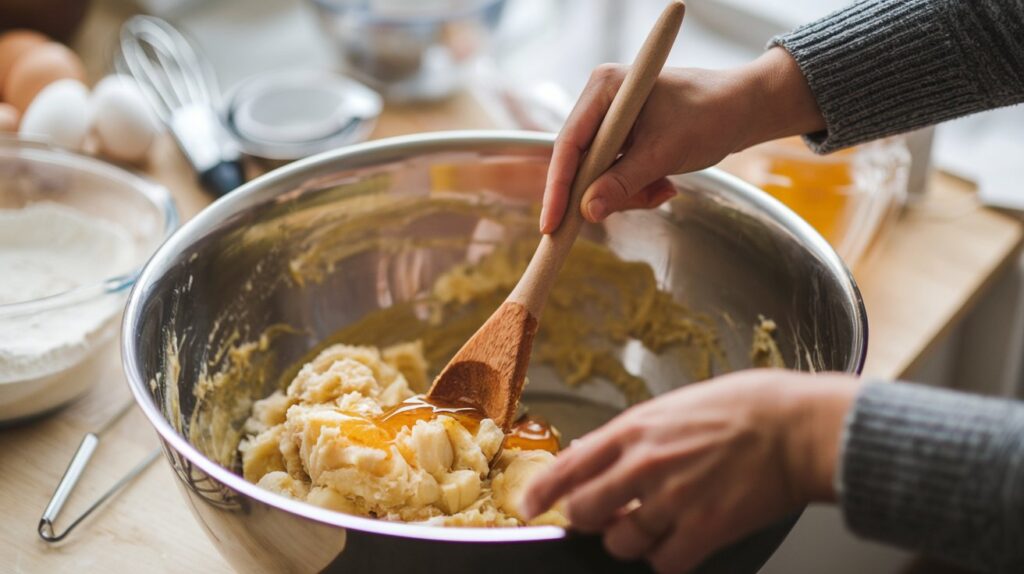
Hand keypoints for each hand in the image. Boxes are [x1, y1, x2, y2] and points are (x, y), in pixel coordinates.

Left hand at [521, 370, 859, 573]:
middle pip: (585, 512)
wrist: (795, 426)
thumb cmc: (743, 408)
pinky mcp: (703, 529)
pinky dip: (669, 559)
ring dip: (633, 540)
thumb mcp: (673, 406)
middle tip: (606, 517)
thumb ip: (633, 433)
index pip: (569, 466)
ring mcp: (672, 499)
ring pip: (622, 543)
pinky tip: (683, 541)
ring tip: (657, 525)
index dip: (543, 492)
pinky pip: (665, 563)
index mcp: (634, 430)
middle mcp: (644, 465)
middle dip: (589, 519)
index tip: (531, 506)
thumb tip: (597, 451)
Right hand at [540, 48, 823, 233]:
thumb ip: (623, 183)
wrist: (746, 109)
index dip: (558, 187)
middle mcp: (601, 101)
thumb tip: (587, 211)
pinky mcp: (625, 137)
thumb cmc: (711, 115)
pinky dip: (636, 188)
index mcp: (604, 88)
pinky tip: (664, 185)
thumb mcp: (664, 154)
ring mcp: (612, 120)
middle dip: (603, 192)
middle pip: (580, 163)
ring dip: (627, 193)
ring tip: (662, 191)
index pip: (568, 144)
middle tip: (628, 209)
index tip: (551, 224)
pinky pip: (616, 173)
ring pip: (599, 174)